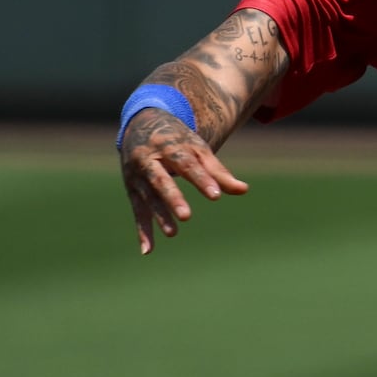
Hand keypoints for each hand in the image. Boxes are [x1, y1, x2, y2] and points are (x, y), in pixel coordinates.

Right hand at [120, 108, 248, 253]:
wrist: (141, 126)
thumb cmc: (178, 140)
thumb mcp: (197, 149)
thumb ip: (218, 171)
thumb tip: (244, 190)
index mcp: (169, 146)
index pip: (186, 164)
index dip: (201, 179)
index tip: (216, 195)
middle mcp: (149, 160)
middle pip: (160, 180)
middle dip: (173, 198)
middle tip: (187, 216)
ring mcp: (138, 176)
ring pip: (148, 197)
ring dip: (159, 215)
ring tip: (173, 233)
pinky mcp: (132, 190)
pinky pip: (137, 212)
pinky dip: (142, 231)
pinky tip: (147, 250)